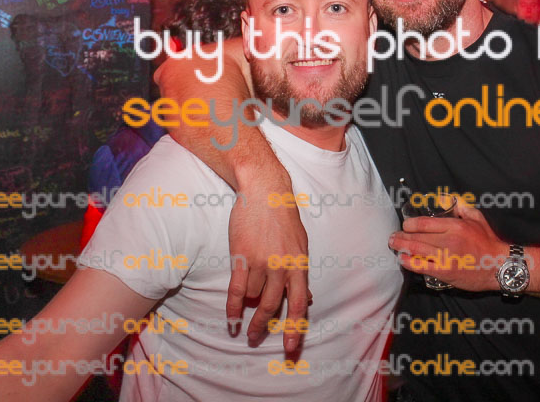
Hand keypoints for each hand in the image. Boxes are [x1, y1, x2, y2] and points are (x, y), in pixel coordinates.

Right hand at [226, 167, 309, 352]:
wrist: (265, 191)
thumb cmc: (283, 216)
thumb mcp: (301, 244)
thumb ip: (300, 271)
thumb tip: (309, 297)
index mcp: (300, 264)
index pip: (300, 304)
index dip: (295, 329)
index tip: (291, 348)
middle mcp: (282, 266)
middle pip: (273, 306)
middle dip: (264, 327)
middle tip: (257, 341)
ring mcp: (261, 262)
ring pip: (253, 297)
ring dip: (247, 308)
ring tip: (244, 322)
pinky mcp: (241, 257)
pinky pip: (236, 291)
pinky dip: (232, 309)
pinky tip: (231, 321)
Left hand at [388, 198, 505, 291]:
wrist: (499, 265)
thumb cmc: (488, 242)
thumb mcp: (477, 218)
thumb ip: (461, 207)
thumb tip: (446, 198)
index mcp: (455, 225)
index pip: (425, 223)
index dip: (410, 224)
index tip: (405, 226)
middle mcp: (449, 240)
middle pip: (417, 236)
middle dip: (402, 236)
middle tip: (393, 236)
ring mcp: (446, 256)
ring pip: (417, 250)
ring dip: (402, 247)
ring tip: (394, 245)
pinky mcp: (445, 271)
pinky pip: (422, 266)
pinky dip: (409, 262)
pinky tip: (402, 259)